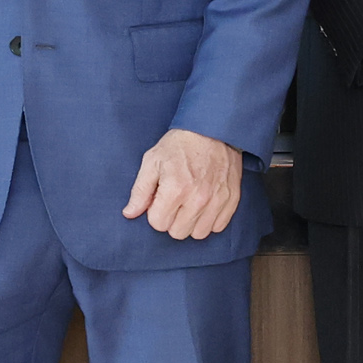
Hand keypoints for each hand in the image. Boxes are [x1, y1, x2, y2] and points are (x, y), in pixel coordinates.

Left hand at [125, 127, 245, 241]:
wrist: (212, 129)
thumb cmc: (180, 144)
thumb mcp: (152, 161)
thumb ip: (140, 191)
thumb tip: (130, 213)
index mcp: (176, 189)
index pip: (158, 224)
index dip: (155, 212)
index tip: (160, 198)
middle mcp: (198, 198)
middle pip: (178, 233)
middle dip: (172, 219)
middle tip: (175, 201)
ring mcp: (217, 200)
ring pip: (199, 234)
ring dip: (191, 222)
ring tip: (190, 204)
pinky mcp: (232, 199)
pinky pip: (218, 227)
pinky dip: (210, 220)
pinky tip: (204, 205)